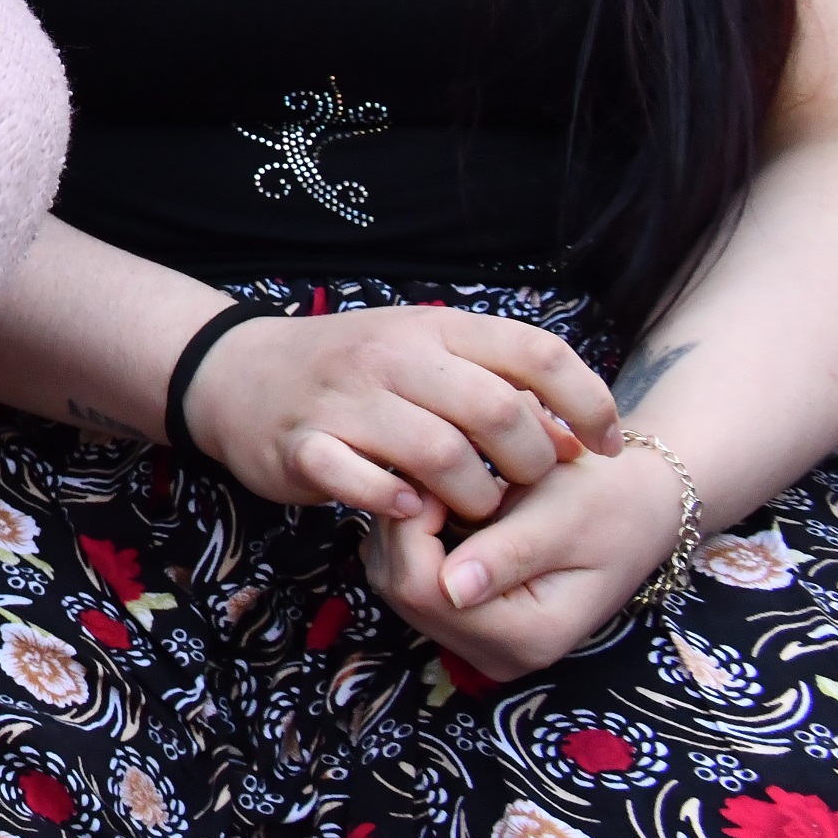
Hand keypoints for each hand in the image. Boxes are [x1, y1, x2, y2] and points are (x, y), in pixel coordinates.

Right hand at [180, 303, 613, 525]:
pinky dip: (400, 505)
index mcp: (431, 327)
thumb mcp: (424, 356)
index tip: (604, 448)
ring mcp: (342, 400)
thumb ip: (495, 385)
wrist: (234, 373)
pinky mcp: (302, 446)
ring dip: (474, 496)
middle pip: (495, 410)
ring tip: (473, 507)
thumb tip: (574, 437)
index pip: (536, 351)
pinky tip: (412, 510)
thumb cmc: (352, 371)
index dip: (587, 403)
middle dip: (530, 462)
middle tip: (525, 487)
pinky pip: (366, 484)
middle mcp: (389, 355)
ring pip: (439, 454)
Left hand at [363, 435, 686, 678]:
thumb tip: (451, 589)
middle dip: (403, 528)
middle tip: (432, 478)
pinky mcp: (467, 627)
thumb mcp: (563, 519)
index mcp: (529, 637)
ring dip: (403, 534)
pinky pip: (408, 584)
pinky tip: (440, 513)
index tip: (433, 479)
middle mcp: (498, 656)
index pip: (424, 590)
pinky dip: (411, 544)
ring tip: (441, 492)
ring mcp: (479, 646)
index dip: (412, 528)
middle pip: (402, 592)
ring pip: (395, 585)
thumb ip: (507, 554)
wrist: (638, 510)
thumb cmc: (608, 504)